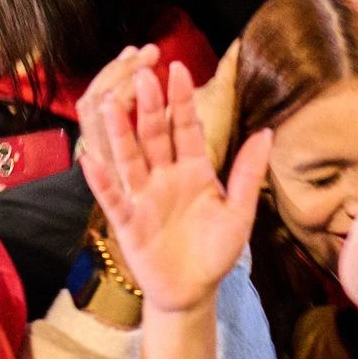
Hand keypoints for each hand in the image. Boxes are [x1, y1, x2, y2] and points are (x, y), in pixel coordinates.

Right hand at [77, 55, 271, 314]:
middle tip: (143, 72)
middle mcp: (164, 176)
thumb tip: (266, 131)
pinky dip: (102, 181)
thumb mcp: (239, 212)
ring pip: (129, 158)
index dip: (181, 99)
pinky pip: (113, 198)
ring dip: (120, 132)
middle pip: (153, 134)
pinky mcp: (127, 222)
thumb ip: (248, 173)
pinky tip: (91, 160)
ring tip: (111, 103)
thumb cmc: (217, 251)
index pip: (185, 127)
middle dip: (149, 105)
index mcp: (193, 169)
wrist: (193, 291)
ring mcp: (143, 197)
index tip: (177, 67)